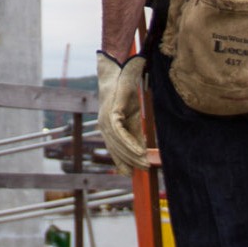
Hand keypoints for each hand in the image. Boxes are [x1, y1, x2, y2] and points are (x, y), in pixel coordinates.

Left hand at [95, 49, 149, 172]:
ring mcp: (106, 119)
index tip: (132, 173)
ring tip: (144, 162)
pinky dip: (129, 143)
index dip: (122, 162)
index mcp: (107, 127)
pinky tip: (139, 151)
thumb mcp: (133, 117)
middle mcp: (103, 125)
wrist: (121, 72)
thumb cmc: (125, 94)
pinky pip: (119, 133)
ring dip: (132, 154)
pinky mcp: (111, 113)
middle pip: (116, 149)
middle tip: (144, 169)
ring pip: (118, 143)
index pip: (114, 149)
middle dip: (129, 161)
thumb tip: (142, 150)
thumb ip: (135, 133)